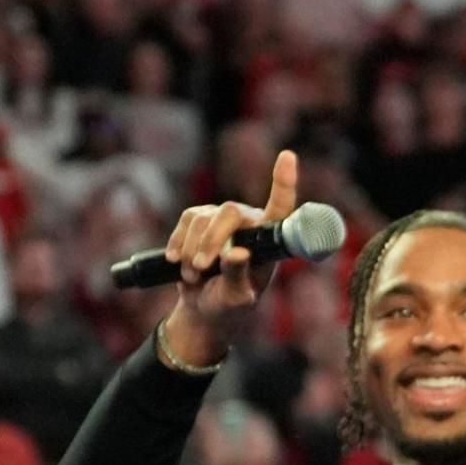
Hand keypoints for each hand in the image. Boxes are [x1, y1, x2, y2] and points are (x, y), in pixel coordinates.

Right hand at [159, 151, 298, 365]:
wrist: (205, 308)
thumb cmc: (230, 304)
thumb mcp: (237, 297)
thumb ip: (238, 276)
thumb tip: (238, 254)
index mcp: (269, 241)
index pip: (281, 206)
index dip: (284, 181)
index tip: (288, 155)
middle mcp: (250, 223)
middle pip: (229, 212)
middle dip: (212, 240)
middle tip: (202, 268)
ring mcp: (223, 218)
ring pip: (203, 218)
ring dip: (193, 249)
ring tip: (194, 275)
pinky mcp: (199, 219)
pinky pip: (186, 220)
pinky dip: (178, 242)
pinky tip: (177, 261)